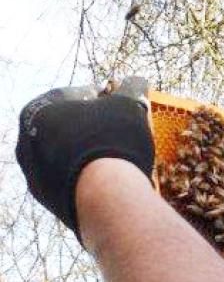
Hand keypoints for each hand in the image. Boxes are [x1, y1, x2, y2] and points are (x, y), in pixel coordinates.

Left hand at [16, 76, 154, 238]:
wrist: (105, 196)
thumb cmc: (112, 139)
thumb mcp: (127, 105)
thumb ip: (131, 89)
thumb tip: (137, 81)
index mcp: (38, 113)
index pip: (70, 96)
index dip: (98, 95)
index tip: (118, 100)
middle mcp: (27, 144)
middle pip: (65, 127)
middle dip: (91, 125)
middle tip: (119, 127)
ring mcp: (35, 175)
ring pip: (67, 155)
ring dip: (89, 151)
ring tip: (119, 153)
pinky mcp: (50, 201)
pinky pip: (71, 180)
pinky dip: (88, 175)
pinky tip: (111, 176)